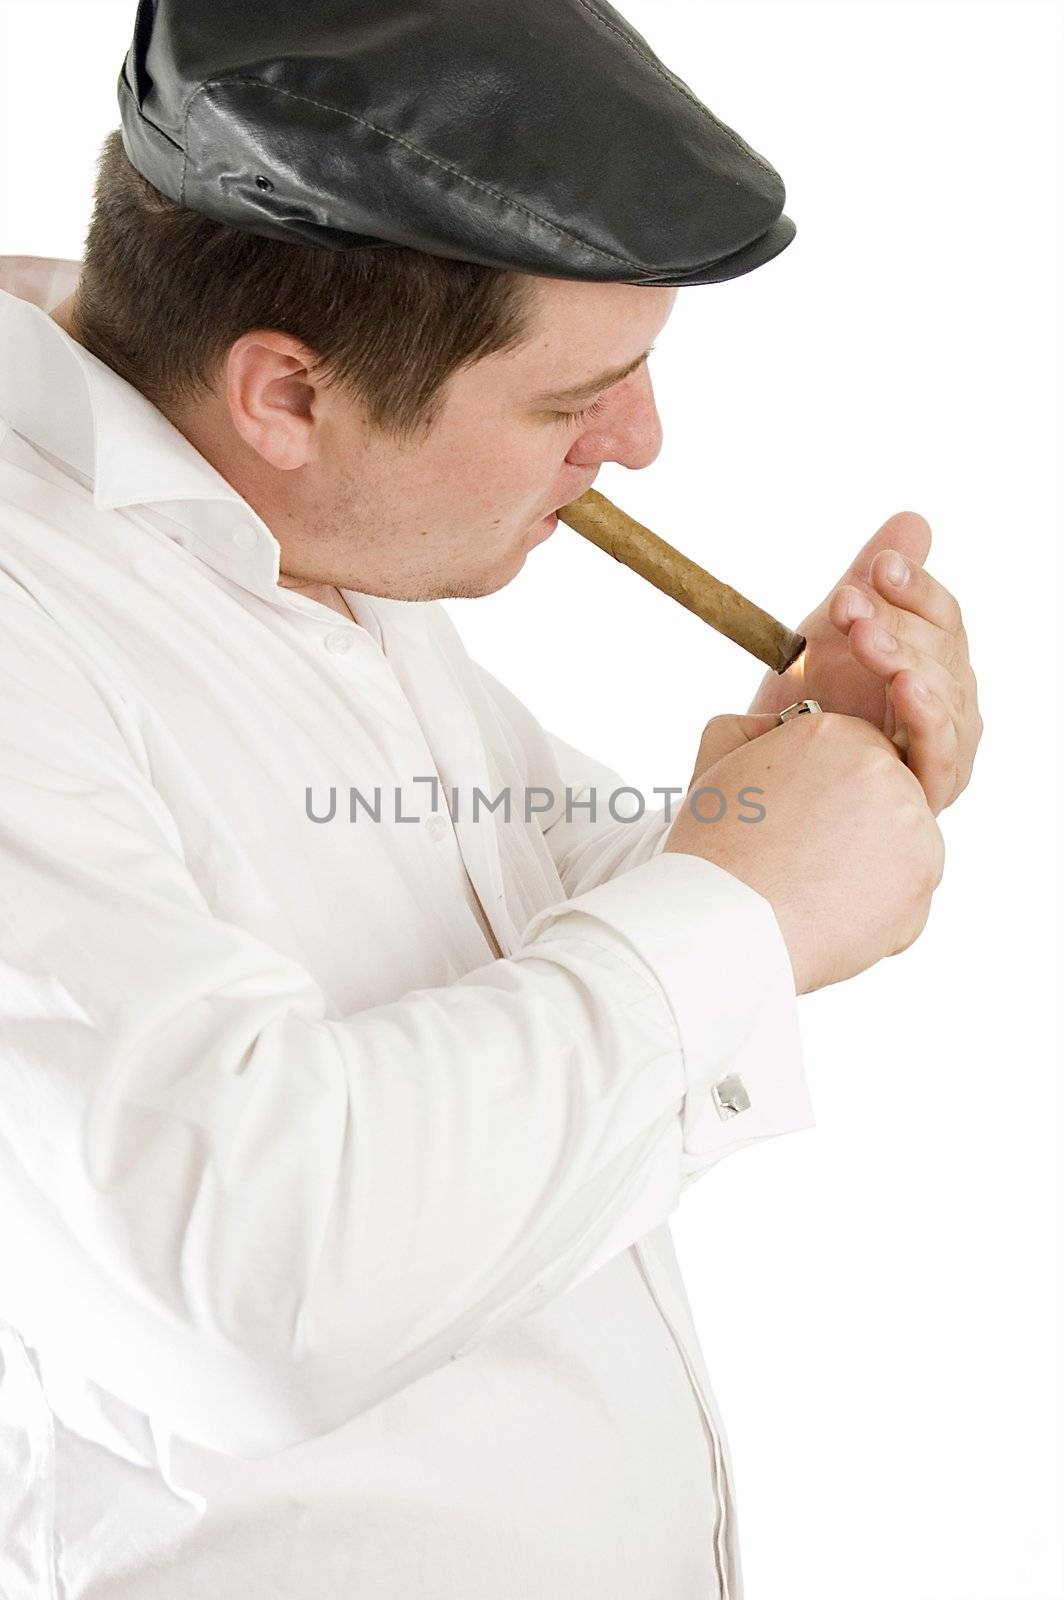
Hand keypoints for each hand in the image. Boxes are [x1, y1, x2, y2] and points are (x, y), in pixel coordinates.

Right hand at [666, 709, 944, 994]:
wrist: (723, 923)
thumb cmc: (712, 848)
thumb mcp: (716, 760)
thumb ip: (755, 729)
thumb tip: (782, 725)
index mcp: (834, 732)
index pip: (853, 756)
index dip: (822, 794)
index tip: (792, 822)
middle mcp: (882, 767)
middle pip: (884, 795)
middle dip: (854, 826)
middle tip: (802, 857)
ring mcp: (911, 821)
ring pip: (903, 843)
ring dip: (870, 866)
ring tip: (814, 887)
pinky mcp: (924, 875)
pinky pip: (910, 891)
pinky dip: (879, 909)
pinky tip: (832, 913)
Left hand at [747, 511, 981, 815]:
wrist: (771, 774)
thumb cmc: (810, 706)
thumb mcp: (834, 632)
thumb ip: (873, 582)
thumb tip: (913, 521)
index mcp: (934, 660)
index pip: (942, 615)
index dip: (915, 586)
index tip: (879, 565)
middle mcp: (949, 702)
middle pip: (943, 650)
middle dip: (894, 621)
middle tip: (846, 605)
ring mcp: (945, 746)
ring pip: (944, 695)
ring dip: (904, 659)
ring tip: (867, 639)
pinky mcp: (929, 789)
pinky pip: (940, 753)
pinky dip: (928, 718)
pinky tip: (907, 688)